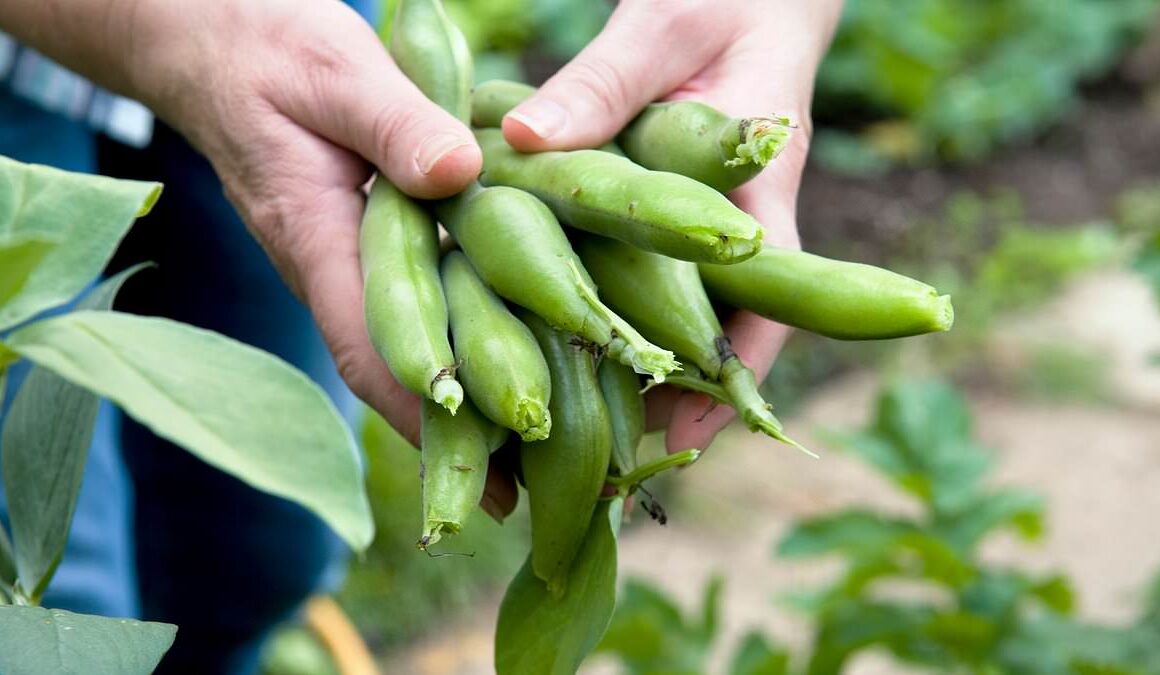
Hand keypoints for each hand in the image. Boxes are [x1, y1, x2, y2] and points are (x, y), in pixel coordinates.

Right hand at [1, 0, 521, 513]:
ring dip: (469, 396)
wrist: (221, 39)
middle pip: (402, 370)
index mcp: (319, 240)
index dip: (426, 414)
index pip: (373, 348)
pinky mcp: (378, 238)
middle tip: (525, 493)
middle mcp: (339, 267)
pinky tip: (519, 352)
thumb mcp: (334, 72)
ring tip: (537, 450)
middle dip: (457, 435)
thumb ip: (393, 122)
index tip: (481, 474)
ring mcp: (356, 259)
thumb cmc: (268, 50)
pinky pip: (428, 298)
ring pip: (419, 342)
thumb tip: (461, 173)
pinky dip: (470, 332)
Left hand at [503, 0, 842, 453]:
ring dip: (633, 368)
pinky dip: (605, 310)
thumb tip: (522, 136)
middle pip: (713, 339)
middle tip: (603, 456)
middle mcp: (733, 227)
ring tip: (569, 420)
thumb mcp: (661, 26)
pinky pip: (639, 275)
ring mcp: (702, 226)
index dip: (729, 383)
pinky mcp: (665, 213)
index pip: (764, 311)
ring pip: (674, 316)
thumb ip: (602, 81)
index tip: (685, 442)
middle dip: (667, 401)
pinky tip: (552, 335)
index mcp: (756, 195)